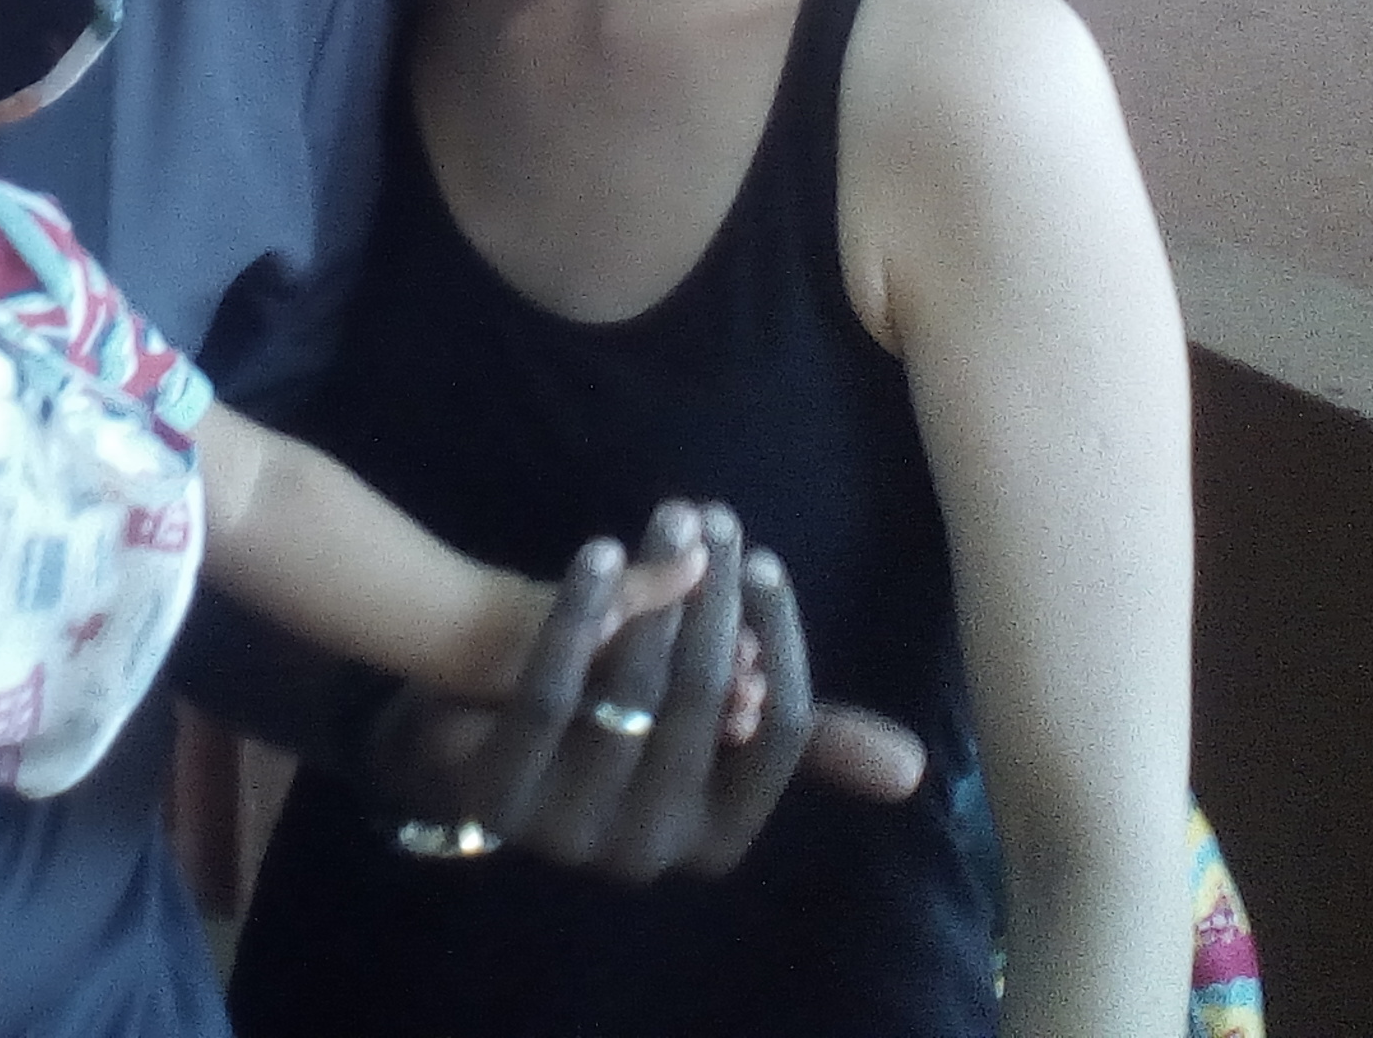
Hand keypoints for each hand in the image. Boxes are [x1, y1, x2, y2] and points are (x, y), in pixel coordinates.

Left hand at [369, 502, 928, 880]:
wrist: (460, 759)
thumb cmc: (602, 736)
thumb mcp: (694, 737)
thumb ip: (790, 740)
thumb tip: (913, 767)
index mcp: (713, 841)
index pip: (775, 736)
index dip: (777, 643)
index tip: (761, 564)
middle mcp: (649, 852)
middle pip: (703, 704)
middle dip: (714, 598)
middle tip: (715, 519)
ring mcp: (567, 832)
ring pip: (630, 692)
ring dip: (655, 593)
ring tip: (669, 522)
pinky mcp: (497, 796)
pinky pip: (551, 692)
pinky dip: (579, 615)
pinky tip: (597, 553)